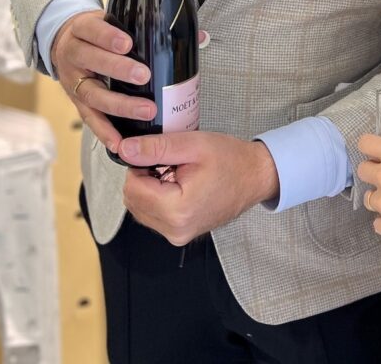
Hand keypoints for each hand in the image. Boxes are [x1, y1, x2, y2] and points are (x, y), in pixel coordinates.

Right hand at [51, 9, 153, 153]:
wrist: (66, 42)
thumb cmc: (100, 33)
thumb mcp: (116, 22)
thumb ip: (152, 28)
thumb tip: (199, 36)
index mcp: (83, 30)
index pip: (93, 30)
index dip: (108, 37)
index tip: (128, 44)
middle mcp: (75, 55)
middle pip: (92, 61)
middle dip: (118, 69)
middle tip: (144, 75)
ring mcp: (74, 81)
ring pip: (92, 93)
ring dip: (119, 104)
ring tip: (145, 110)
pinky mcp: (77, 103)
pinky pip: (89, 119)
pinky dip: (104, 131)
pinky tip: (119, 141)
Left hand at [119, 131, 279, 244]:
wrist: (256, 177)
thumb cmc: (232, 161)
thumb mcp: (194, 145)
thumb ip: (156, 148)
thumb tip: (124, 150)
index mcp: (177, 210)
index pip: (132, 188)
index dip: (139, 165)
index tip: (159, 153)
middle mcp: (175, 230)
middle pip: (133, 200)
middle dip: (144, 177)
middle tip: (171, 162)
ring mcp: (177, 235)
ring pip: (140, 209)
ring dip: (150, 188)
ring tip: (176, 172)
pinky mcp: (179, 234)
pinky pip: (153, 215)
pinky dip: (157, 197)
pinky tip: (178, 184)